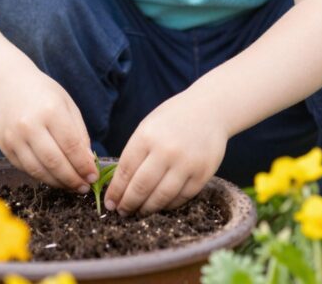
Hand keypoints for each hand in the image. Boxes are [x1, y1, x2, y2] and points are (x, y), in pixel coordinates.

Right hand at [0, 71, 96, 192]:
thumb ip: (78, 132)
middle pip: (54, 162)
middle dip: (72, 179)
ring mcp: (14, 137)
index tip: (93, 177)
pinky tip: (54, 178)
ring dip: (57, 183)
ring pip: (38, 170)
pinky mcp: (4, 147)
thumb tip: (87, 161)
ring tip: (71, 186)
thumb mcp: (67, 104)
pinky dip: (42, 176)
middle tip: (84, 187)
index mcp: (50, 111)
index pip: (71, 146)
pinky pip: (26, 168)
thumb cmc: (43, 93)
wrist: (6, 86)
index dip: (84, 165)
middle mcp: (30, 125)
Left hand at [104, 91, 227, 214]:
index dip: (116, 191)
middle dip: (128, 204)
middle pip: (141, 188)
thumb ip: (135, 153)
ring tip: (139, 212)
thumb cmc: (174, 119)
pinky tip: (160, 205)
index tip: (110, 203)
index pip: (126, 171)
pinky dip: (168, 205)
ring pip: (161, 197)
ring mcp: (186, 163)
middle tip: (122, 212)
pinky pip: (181, 198)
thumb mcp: (149, 126)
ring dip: (146, 209)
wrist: (211, 109)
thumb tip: (120, 185)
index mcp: (148, 136)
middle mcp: (166, 150)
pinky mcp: (203, 174)